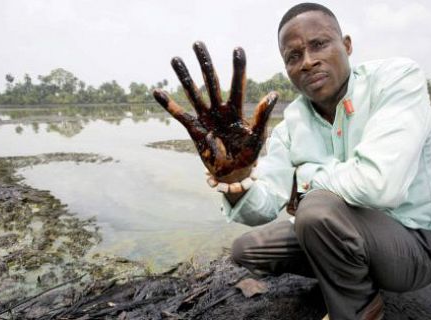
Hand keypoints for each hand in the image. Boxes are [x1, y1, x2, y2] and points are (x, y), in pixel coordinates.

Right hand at [153, 41, 277, 182]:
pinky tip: (157, 91)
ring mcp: (206, 118)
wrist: (234, 173)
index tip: (237, 49)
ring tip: (175, 59)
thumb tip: (273, 94)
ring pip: (193, 93)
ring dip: (184, 77)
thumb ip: (262, 116)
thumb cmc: (249, 154)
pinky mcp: (194, 130)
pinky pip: (180, 115)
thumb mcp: (258, 136)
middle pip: (211, 81)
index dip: (238, 68)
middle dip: (204, 63)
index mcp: (236, 110)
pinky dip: (169, 105)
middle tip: (197, 43)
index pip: (237, 85)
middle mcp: (219, 110)